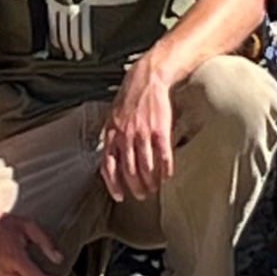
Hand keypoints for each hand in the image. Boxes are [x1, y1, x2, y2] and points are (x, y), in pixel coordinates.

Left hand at [98, 56, 179, 199]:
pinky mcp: (160, 130)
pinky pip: (163, 156)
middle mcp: (126, 136)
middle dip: (136, 187)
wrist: (147, 78)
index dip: (113, 185)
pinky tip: (167, 176)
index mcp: (112, 134)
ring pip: (146, 167)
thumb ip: (112, 138)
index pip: (109, 166)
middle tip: (142, 195)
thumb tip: (111, 159)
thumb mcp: (113, 117)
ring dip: (150, 182)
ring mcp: (143, 133)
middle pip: (129, 171)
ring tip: (154, 187)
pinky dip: (165, 169)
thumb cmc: (129, 99)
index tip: (120, 196)